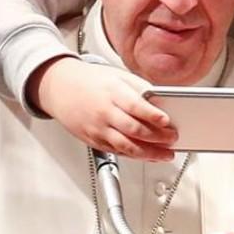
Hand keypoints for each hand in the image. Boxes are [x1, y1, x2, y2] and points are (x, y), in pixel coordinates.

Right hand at [27, 56, 177, 160]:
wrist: (59, 89)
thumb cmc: (91, 81)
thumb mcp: (118, 76)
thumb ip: (140, 89)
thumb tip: (162, 101)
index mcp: (112, 92)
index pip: (135, 106)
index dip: (153, 115)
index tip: (168, 121)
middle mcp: (104, 112)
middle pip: (134, 129)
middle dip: (157, 137)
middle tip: (173, 138)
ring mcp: (98, 129)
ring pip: (127, 146)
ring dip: (150, 153)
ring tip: (166, 155)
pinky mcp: (94, 141)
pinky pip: (118, 152)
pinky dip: (136, 156)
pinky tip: (149, 156)